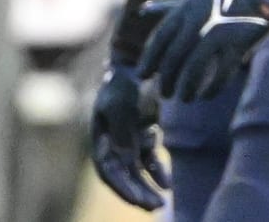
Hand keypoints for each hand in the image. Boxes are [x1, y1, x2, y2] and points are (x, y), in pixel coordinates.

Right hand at [90, 60, 169, 209]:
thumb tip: (125, 157)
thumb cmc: (127, 80)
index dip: (122, 188)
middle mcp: (112, 143)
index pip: (108, 171)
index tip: (139, 200)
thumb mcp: (122, 101)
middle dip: (137, 194)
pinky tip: (167, 184)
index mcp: (101, 137)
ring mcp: (128, 139)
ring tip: (162, 202)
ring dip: (147, 187)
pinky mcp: (144, 133)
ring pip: (137, 171)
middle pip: (123, 177)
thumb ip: (122, 128)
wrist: (141, 60)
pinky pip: (149, 159)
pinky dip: (157, 171)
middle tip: (155, 207)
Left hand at [137, 0, 268, 101]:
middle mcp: (198, 20)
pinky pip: (222, 72)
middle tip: (164, 94)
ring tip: (184, 98)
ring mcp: (218, 31)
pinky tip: (206, 95)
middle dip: (167, 79)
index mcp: (185, 9)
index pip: (160, 39)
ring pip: (194, 68)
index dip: (149, 60)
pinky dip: (212, 87)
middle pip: (174, 57)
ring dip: (187, 87)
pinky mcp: (239, 41)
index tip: (143, 76)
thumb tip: (142, 12)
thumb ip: (168, 7)